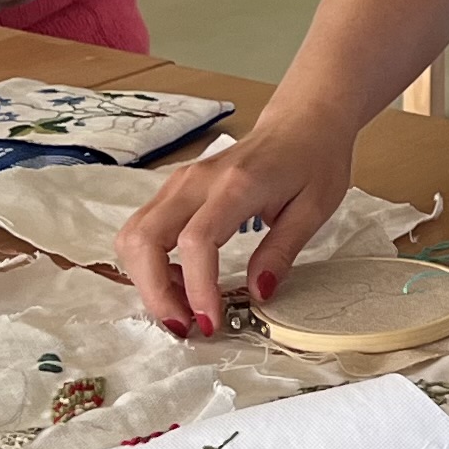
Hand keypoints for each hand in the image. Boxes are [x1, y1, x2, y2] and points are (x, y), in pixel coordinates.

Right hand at [118, 99, 355, 333]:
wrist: (302, 121)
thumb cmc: (313, 160)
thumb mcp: (314, 209)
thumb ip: (282, 251)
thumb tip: (258, 293)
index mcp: (236, 185)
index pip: (197, 241)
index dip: (197, 289)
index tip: (212, 323)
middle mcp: (196, 181)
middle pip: (145, 238)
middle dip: (155, 292)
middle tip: (186, 327)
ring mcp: (179, 182)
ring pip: (134, 235)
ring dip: (148, 281)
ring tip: (184, 309)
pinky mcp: (173, 189)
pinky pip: (144, 230)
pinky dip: (151, 264)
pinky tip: (181, 283)